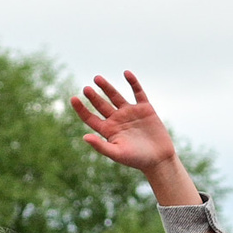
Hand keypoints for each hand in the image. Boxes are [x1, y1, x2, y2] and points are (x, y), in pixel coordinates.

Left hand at [70, 72, 197, 205]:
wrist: (159, 159)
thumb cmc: (137, 160)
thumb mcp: (117, 154)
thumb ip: (101, 146)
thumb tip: (84, 137)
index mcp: (108, 130)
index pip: (90, 117)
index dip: (81, 109)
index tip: (73, 98)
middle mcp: (117, 119)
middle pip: (101, 104)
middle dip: (93, 96)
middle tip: (86, 88)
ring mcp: (130, 113)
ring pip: (115, 96)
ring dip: (106, 87)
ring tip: (97, 78)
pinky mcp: (145, 109)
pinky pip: (138, 92)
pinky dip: (133, 82)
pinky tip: (126, 73)